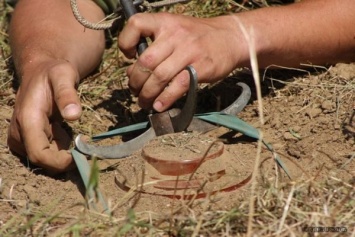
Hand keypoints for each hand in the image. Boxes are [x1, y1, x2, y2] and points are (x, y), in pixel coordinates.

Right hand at [7, 60, 81, 173]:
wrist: (40, 71)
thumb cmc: (53, 72)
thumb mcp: (63, 75)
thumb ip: (67, 94)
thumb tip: (74, 116)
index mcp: (27, 119)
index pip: (39, 154)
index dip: (60, 162)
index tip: (81, 155)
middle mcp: (19, 132)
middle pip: (43, 161)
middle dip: (65, 159)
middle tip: (84, 144)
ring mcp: (21, 138)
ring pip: (45, 159)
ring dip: (63, 152)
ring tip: (72, 131)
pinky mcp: (26, 140)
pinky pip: (46, 153)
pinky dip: (59, 148)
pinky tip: (62, 130)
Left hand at [118, 13, 246, 110]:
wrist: (231, 38)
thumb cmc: (198, 37)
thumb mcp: (176, 29)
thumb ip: (156, 46)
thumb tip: (133, 71)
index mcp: (165, 22)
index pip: (136, 24)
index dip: (126, 42)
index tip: (129, 57)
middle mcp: (175, 34)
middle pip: (146, 61)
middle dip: (135, 81)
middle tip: (135, 91)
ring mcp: (188, 51)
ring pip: (159, 77)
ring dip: (147, 94)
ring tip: (144, 102)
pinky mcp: (200, 68)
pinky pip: (177, 86)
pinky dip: (165, 99)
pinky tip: (160, 106)